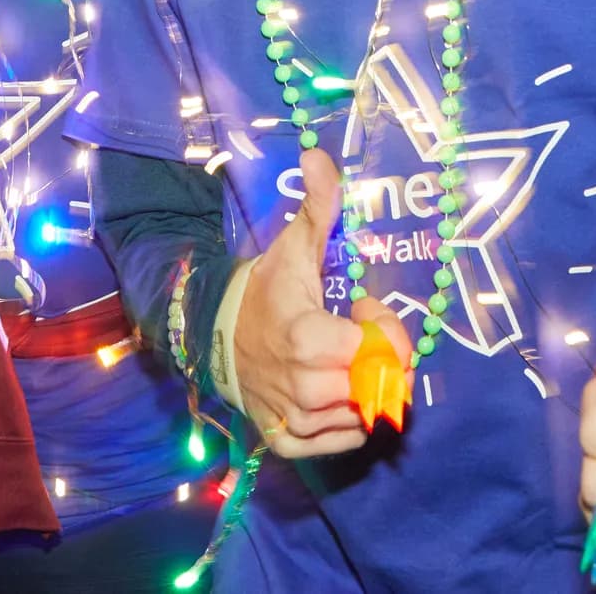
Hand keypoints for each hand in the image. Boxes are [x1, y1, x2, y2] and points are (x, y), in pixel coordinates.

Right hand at [232, 148, 410, 458]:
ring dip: (364, 388)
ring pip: (363, 415)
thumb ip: (318, 205)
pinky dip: (349, 420)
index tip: (361, 307)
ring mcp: (294, 419)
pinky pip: (344, 441)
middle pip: (373, 384)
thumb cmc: (266, 290)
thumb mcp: (294, 245)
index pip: (375, 350)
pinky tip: (336, 391)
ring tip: (342, 360)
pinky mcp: (288, 441)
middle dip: (378, 357)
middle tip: (356, 335)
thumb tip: (318, 154)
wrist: (216, 335)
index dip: (379, 327)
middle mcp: (301, 388)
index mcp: (305, 338)